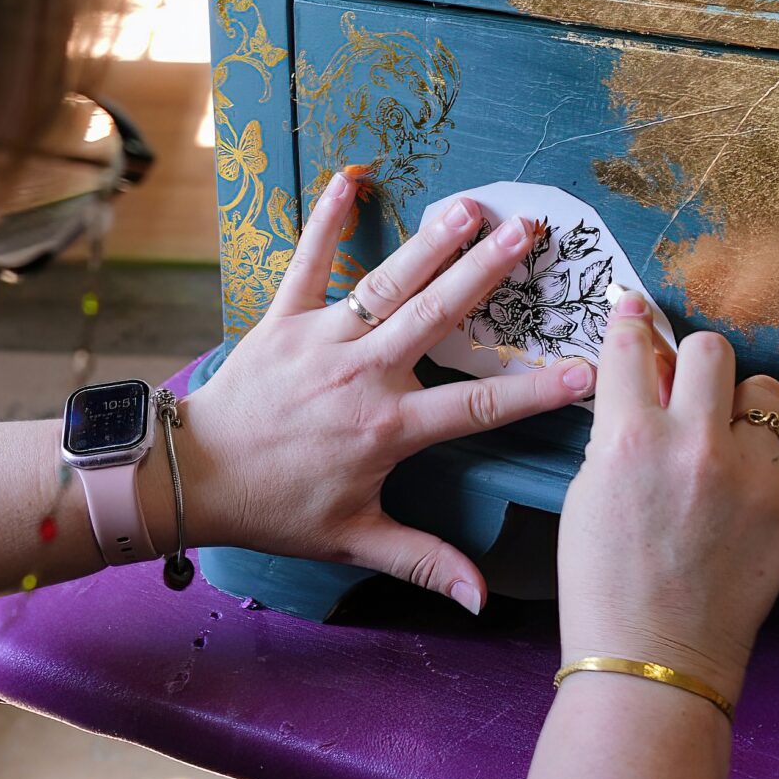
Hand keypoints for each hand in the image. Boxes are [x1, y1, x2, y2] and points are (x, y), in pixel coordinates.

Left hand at [176, 168, 594, 611]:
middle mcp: (364, 374)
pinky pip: (307, 263)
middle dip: (488, 272)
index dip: (535, 391)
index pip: (478, 407)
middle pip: (438, 315)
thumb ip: (424, 561)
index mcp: (388, 429)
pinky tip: (352, 178)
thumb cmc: (276, 510)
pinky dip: (327, 222)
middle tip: (530, 232)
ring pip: (387, 283)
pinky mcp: (282, 319)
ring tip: (471, 206)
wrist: (193, 479)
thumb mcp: (354, 540)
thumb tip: (483, 600)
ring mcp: (323, 339)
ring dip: (431, 242)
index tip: (585, 370)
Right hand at [554, 298, 778, 697]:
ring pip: (763, 392)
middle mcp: (696, 446)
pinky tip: (747, 487)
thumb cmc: (605, 582)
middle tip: (687, 388)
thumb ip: (618, 428)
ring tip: (724, 445)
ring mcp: (752, 476)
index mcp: (630, 439)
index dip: (631, 322)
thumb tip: (645, 376)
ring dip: (739, 408)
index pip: (632, 345)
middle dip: (693, 362)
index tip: (636, 314)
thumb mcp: (588, 491)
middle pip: (711, 349)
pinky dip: (771, 459)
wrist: (653, 659)